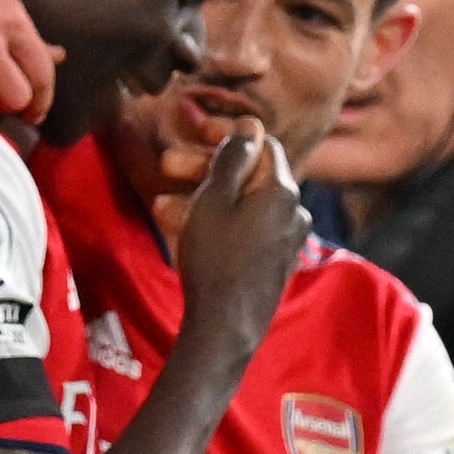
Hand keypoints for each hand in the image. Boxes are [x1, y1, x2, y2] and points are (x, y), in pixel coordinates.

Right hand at [170, 124, 309, 349]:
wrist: (225, 327)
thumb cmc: (215, 259)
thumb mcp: (213, 201)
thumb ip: (232, 159)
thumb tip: (250, 126)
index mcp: (283, 190)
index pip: (262, 144)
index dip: (227, 135)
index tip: (196, 134)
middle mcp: (293, 211)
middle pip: (250, 175)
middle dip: (204, 168)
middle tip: (166, 166)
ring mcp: (286, 239)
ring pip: (242, 205)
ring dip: (202, 197)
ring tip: (160, 205)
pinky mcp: (275, 263)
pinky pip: (246, 230)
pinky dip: (218, 222)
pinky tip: (183, 228)